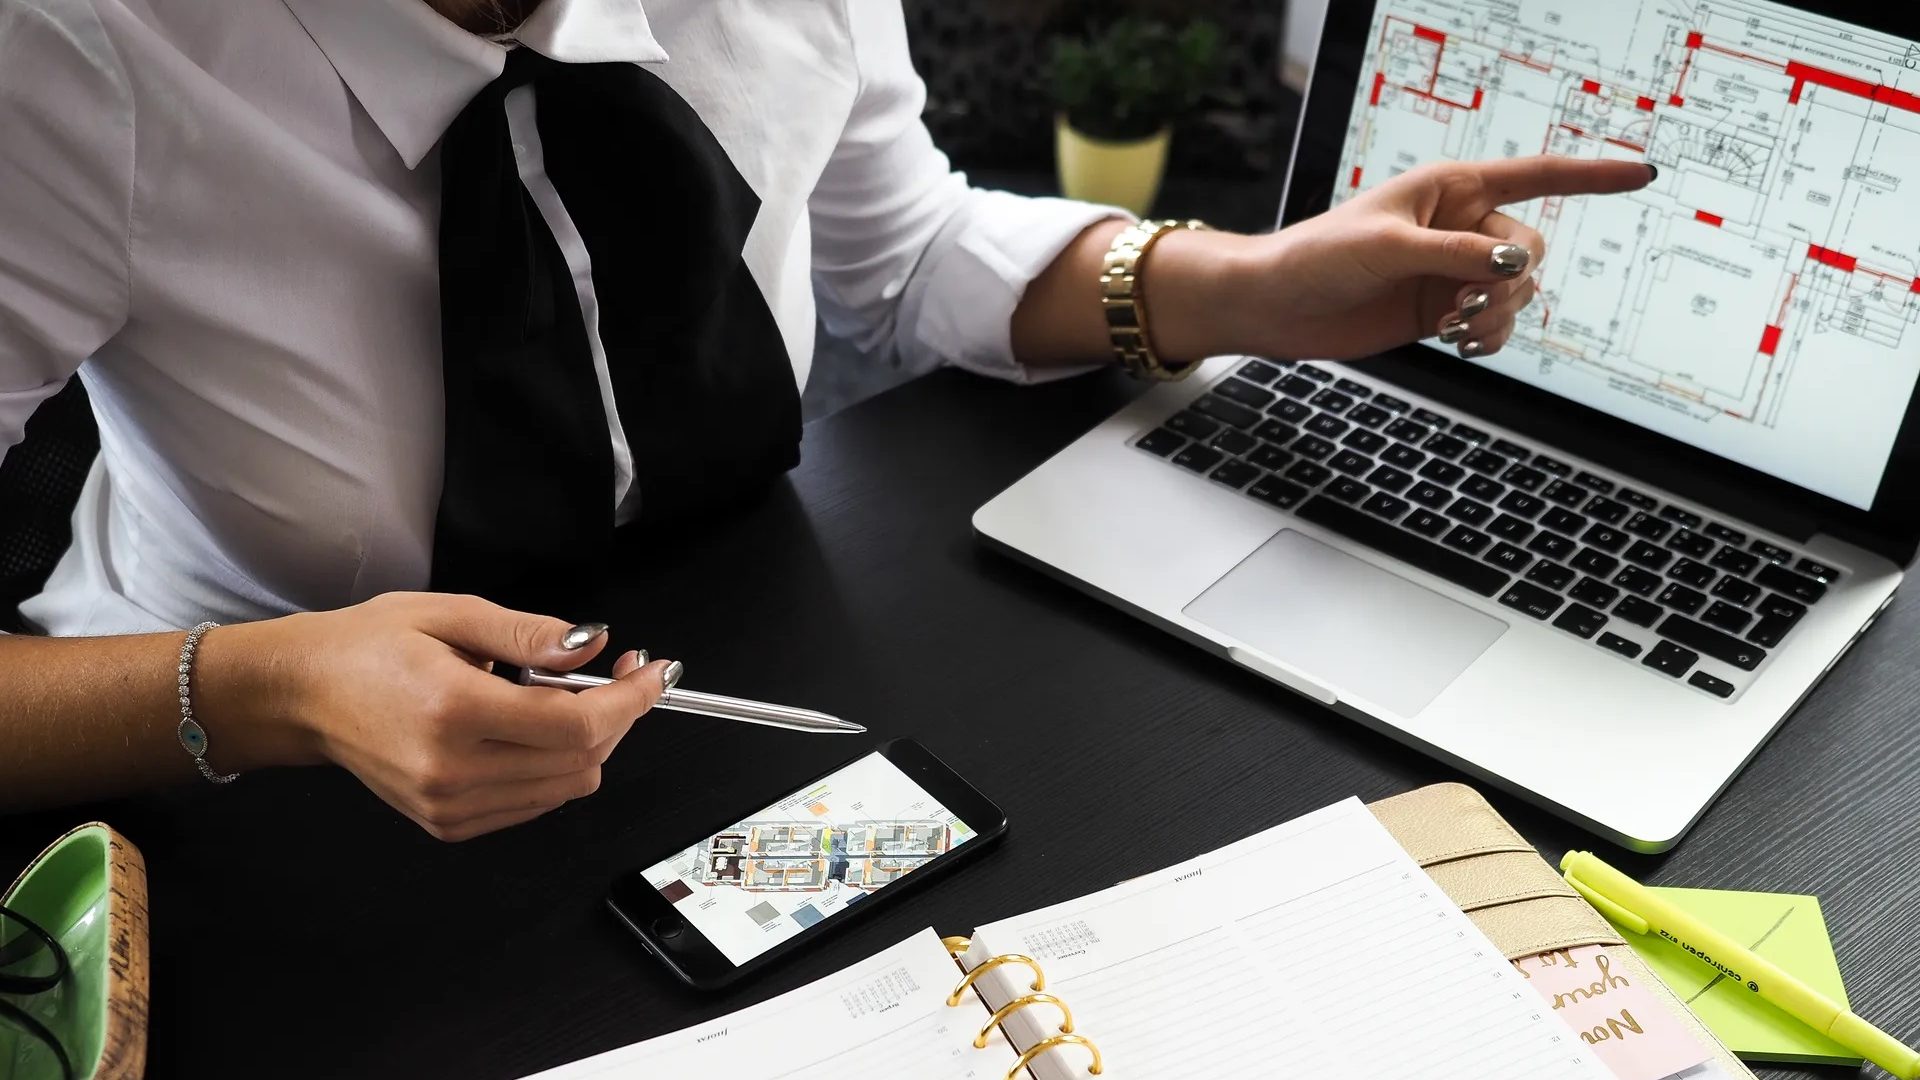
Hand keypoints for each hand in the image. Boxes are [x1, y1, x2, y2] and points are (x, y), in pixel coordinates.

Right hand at [208, 592, 670, 840]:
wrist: (304, 696)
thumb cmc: (368, 647)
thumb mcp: (451, 614)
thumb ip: (529, 635)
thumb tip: (593, 645)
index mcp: (454, 711)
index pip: (576, 725)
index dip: (629, 699)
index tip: (654, 672)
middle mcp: (454, 769)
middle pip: (582, 760)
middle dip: (617, 716)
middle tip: (617, 673)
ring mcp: (451, 805)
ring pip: (566, 787)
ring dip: (587, 743)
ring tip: (561, 697)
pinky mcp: (449, 824)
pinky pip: (535, 802)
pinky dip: (554, 767)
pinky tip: (531, 730)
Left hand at [1153, 156, 1653, 362]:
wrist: (1278, 306)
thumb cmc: (1320, 257)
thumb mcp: (1390, 248)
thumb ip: (1457, 255)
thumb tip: (1515, 265)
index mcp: (1453, 188)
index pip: (1538, 175)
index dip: (1593, 176)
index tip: (1644, 173)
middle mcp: (1461, 226)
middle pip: (1531, 248)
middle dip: (1509, 282)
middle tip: (1462, 307)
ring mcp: (1454, 271)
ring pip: (1518, 292)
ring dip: (1497, 315)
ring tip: (1451, 328)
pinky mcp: (1443, 310)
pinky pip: (1496, 324)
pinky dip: (1491, 338)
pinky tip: (1463, 346)